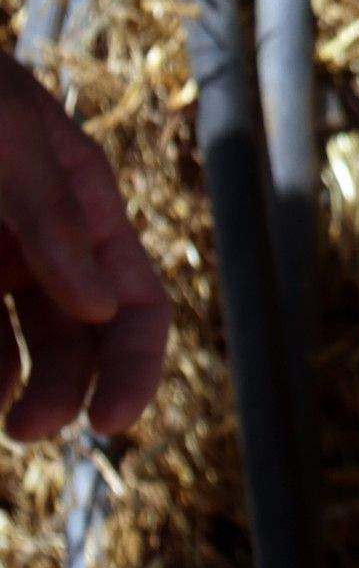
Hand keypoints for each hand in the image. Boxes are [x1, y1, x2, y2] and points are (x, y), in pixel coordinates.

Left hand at [0, 52, 168, 438]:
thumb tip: (105, 307)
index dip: (134, 365)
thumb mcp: (7, 137)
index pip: (137, 303)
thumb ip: (54, 219)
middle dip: (59, 390)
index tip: (107, 420)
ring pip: (3, 348)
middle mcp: (35, 249)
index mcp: (81, 212)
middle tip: (25, 430)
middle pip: (72, 341)